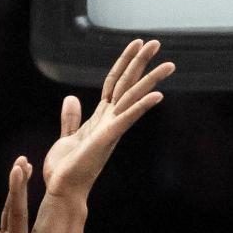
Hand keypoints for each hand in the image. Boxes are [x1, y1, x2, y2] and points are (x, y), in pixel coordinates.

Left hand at [41, 39, 172, 200]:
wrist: (63, 191)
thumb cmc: (66, 169)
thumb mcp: (67, 137)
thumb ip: (71, 118)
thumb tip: (72, 98)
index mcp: (102, 118)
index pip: (115, 83)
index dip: (124, 62)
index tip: (136, 44)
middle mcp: (111, 120)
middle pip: (128, 84)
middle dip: (141, 62)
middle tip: (157, 42)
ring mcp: (111, 129)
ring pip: (132, 98)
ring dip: (150, 80)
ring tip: (169, 64)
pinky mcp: (107, 138)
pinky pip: (126, 119)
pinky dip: (141, 107)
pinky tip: (158, 96)